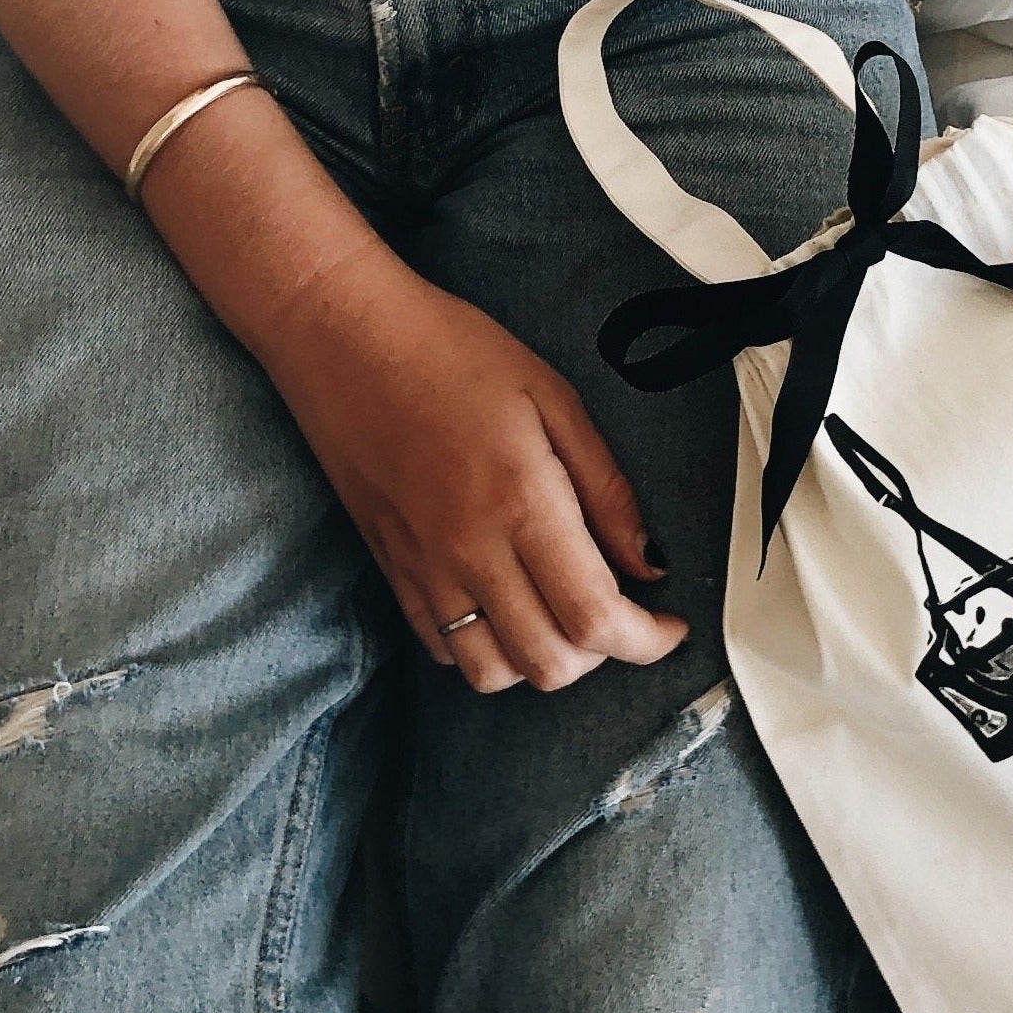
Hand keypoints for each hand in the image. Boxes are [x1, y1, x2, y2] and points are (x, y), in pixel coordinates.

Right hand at [255, 244, 687, 696]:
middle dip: (603, 653)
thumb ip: (607, 489)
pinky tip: (507, 605)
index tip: (669, 627)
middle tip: (621, 610)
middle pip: (549, 664)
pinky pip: (442, 651)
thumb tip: (649, 563)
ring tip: (562, 612)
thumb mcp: (553, 398)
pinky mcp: (391, 570)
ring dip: (542, 659)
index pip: (593, 618)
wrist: (343, 339)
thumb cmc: (448, 351)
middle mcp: (469, 550)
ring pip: (493, 673)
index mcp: (521, 502)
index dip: (646, 640)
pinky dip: (487, 650)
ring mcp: (424, 569)